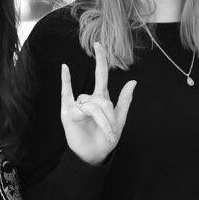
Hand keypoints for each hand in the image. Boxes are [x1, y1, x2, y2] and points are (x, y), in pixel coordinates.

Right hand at [60, 41, 135, 164]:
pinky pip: (66, 94)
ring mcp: (77, 105)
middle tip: (112, 131)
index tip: (99, 44)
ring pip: (91, 105)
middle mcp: (88, 99)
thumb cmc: (106, 139)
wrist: (94, 155)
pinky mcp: (68, 112)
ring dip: (101, 120)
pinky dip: (66, 81)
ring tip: (106, 132)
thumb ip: (125, 101)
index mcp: (102, 99)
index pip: (100, 74)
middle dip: (108, 116)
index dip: (101, 60)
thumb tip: (133, 81)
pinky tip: (65, 68)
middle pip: (100, 99)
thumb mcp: (120, 120)